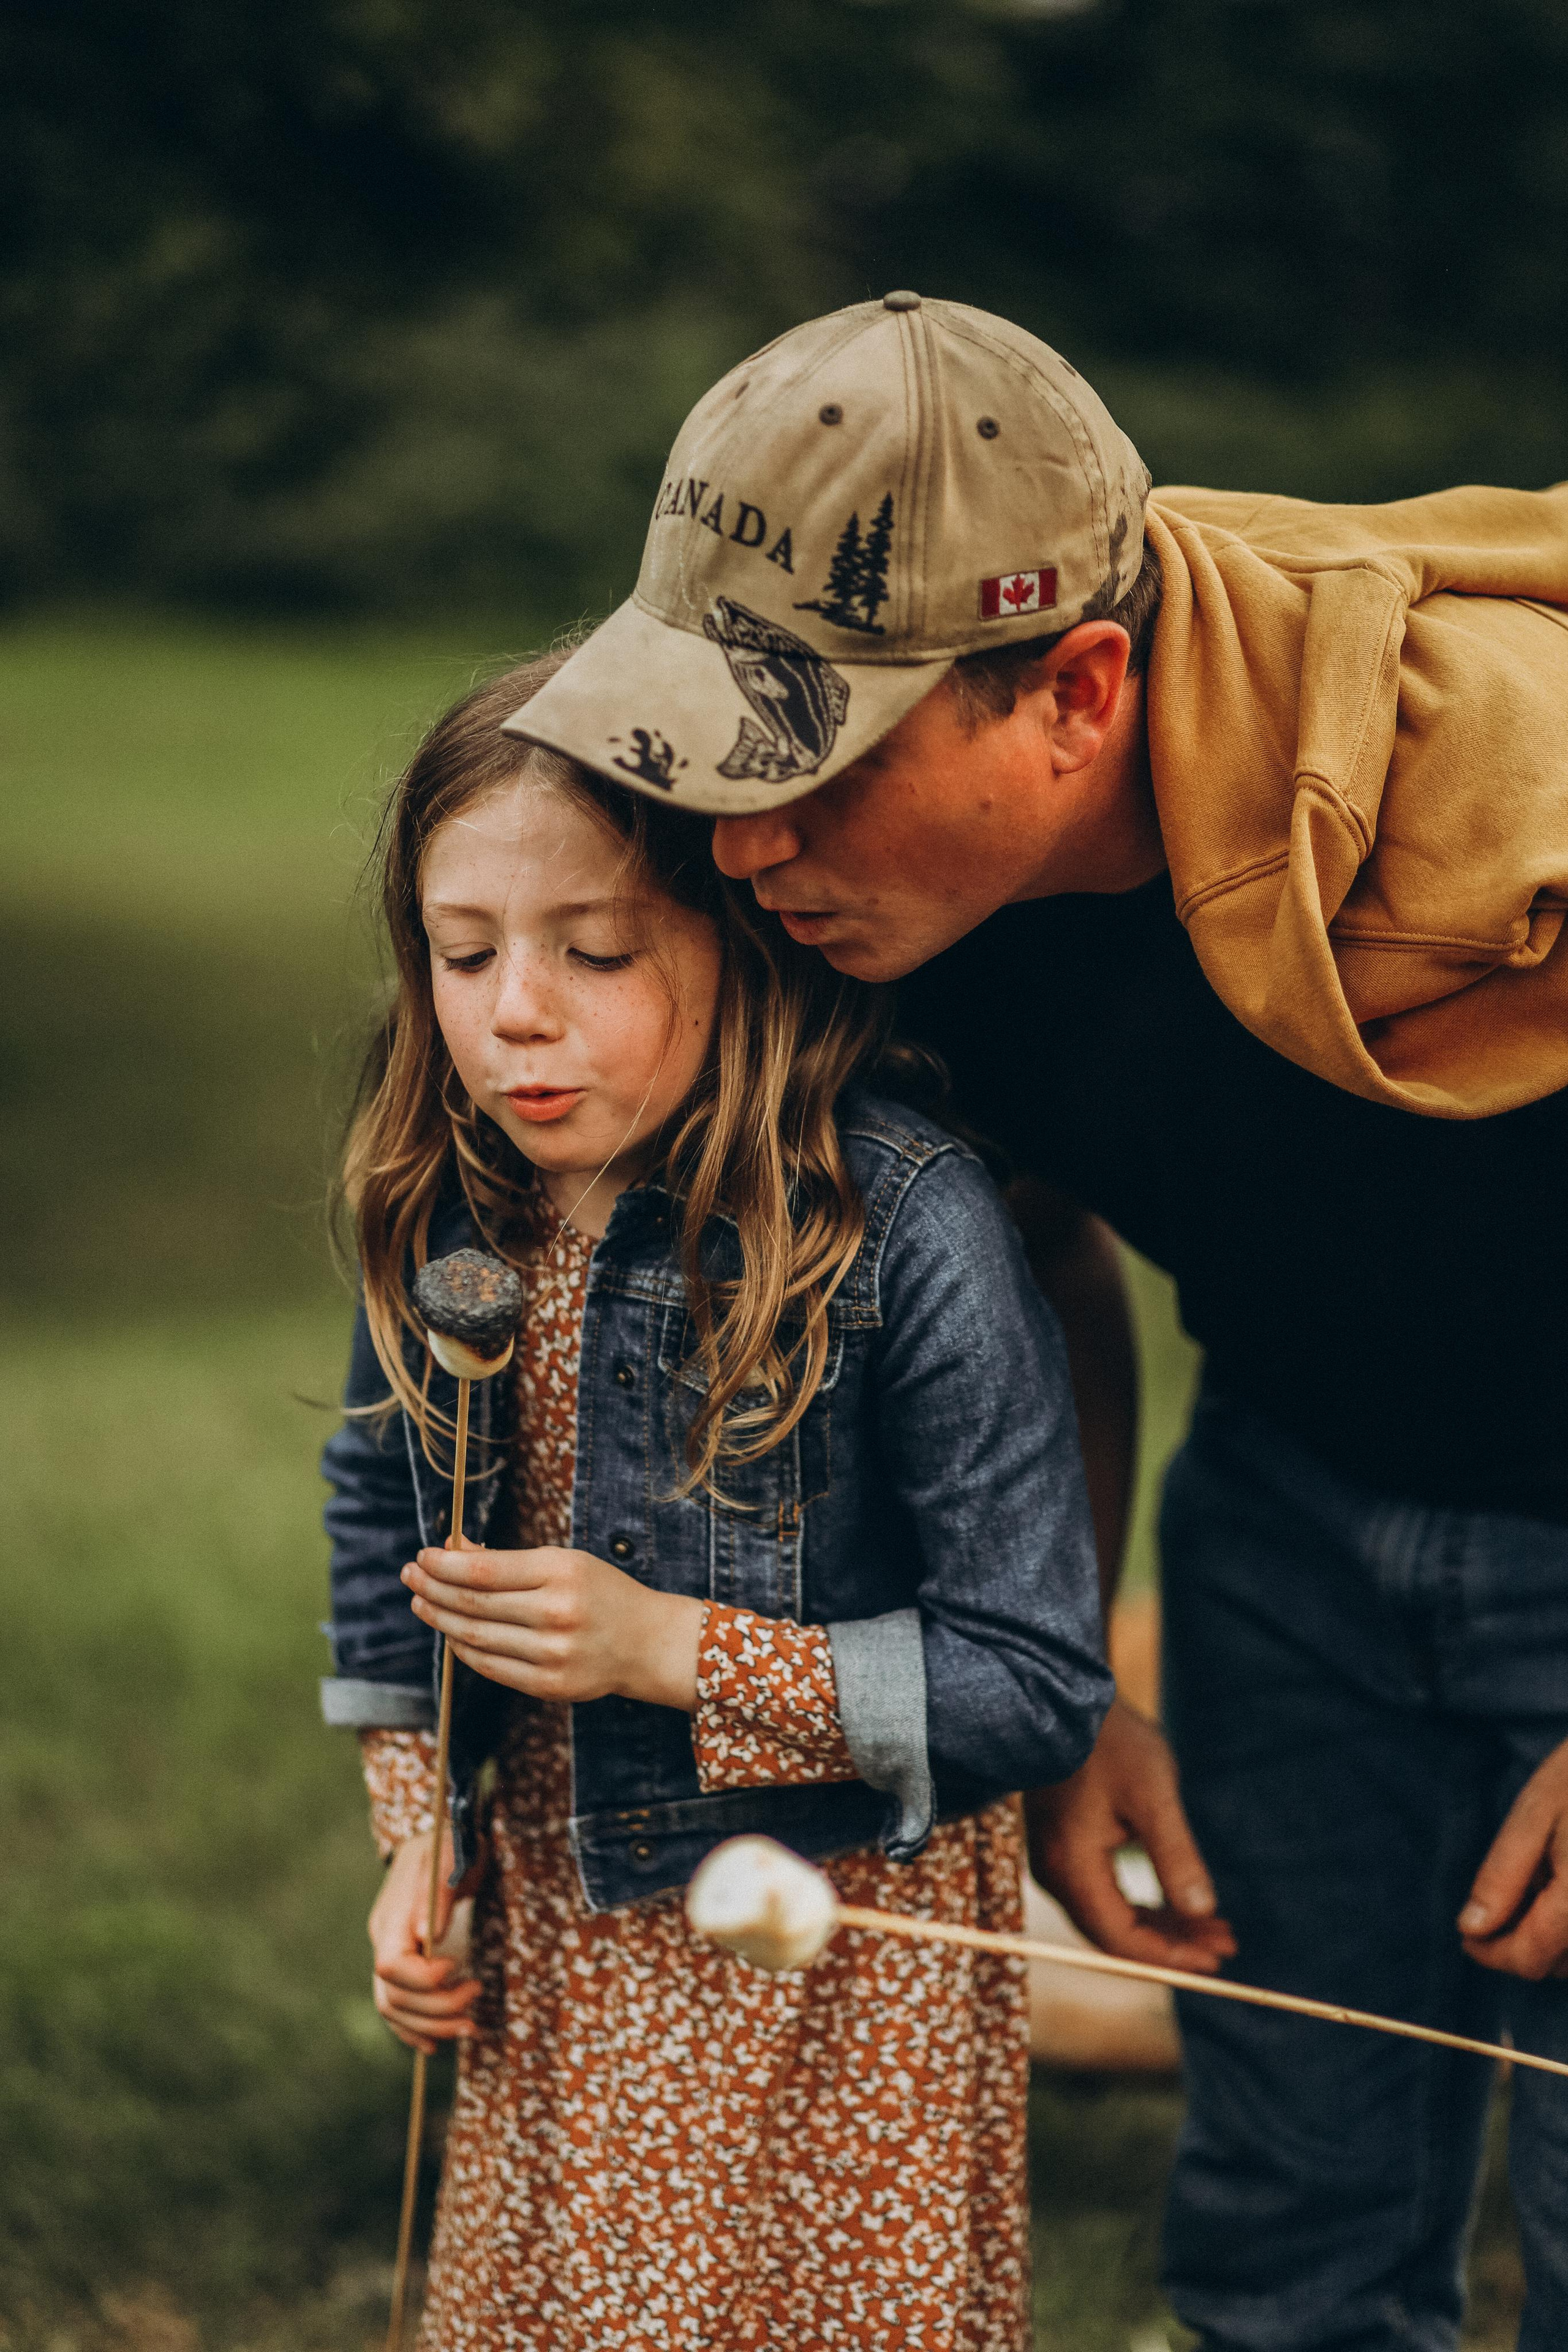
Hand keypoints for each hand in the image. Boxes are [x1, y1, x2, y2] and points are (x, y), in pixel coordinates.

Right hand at [368, 1828, 482, 2054]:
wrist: (444, 1838)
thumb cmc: (452, 1845)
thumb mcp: (451, 1860)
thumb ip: (438, 1896)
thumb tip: (428, 1935)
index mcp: (392, 1918)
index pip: (391, 1966)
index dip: (423, 1980)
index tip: (457, 1969)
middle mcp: (384, 1940)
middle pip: (394, 1995)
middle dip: (437, 2008)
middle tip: (476, 1995)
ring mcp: (391, 1952)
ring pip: (394, 2008)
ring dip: (431, 2026)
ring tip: (470, 2025)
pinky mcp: (404, 1964)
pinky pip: (398, 2007)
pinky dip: (415, 2029)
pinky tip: (436, 2043)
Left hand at [403, 1543, 703, 1709]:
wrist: (647, 1642)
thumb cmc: (601, 1593)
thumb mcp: (563, 1562)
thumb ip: (506, 1560)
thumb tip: (452, 1549)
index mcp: (561, 1572)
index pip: (484, 1571)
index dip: (444, 1565)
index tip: (422, 1556)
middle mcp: (556, 1613)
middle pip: (473, 1604)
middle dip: (432, 1588)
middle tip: (410, 1576)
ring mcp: (552, 1654)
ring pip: (475, 1637)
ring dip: (440, 1619)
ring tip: (421, 1603)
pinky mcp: (549, 1685)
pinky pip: (490, 1667)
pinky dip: (464, 1648)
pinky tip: (451, 1632)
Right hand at [1025, 1695, 1236, 1973]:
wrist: (1066, 1698)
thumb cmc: (1112, 1741)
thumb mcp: (1153, 1794)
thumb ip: (1175, 1856)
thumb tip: (1202, 1912)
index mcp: (1072, 1865)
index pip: (1120, 1938)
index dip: (1169, 1956)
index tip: (1216, 1958)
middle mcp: (1056, 1873)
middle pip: (1115, 1935)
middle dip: (1173, 1945)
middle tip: (1227, 1944)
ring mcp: (1056, 1860)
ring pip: (1111, 1917)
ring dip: (1163, 1926)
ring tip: (1215, 1927)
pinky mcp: (1063, 1847)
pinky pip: (1104, 1894)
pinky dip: (1143, 1904)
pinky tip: (1181, 1904)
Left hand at [1459, 1736, 1567, 1978]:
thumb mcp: (1535, 1815)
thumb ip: (1503, 1876)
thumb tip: (1472, 1929)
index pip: (1528, 1959)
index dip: (1489, 1954)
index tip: (1466, 1936)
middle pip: (1554, 1965)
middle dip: (1518, 1942)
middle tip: (1504, 1895)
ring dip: (1547, 1937)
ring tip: (1540, 1880)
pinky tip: (1561, 1883)